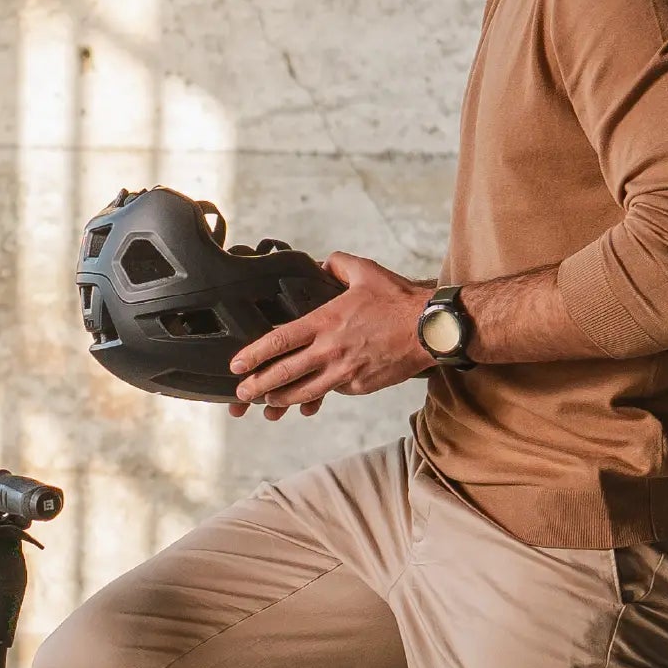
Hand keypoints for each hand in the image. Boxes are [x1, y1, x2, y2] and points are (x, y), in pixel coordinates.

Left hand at [227, 254, 433, 417]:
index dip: (254, 354)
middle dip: (258, 386)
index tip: (237, 364)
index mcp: (325, 322)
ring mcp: (345, 372)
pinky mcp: (360, 386)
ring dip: (282, 399)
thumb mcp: (365, 272)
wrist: (430, 330)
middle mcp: (331, 350)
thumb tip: (323, 264)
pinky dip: (318, 396)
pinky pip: (333, 392)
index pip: (279, 340)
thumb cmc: (399, 302)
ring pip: (305, 391)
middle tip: (241, 394)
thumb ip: (337, 265)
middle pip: (284, 373)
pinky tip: (305, 401)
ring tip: (266, 403)